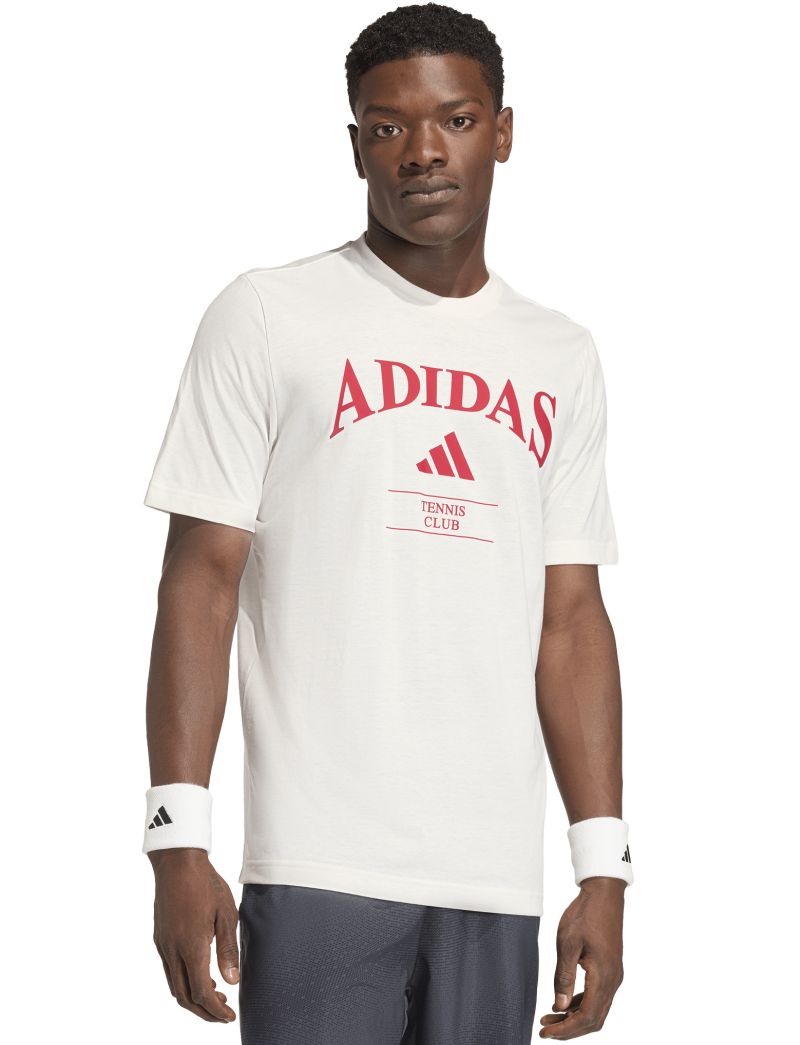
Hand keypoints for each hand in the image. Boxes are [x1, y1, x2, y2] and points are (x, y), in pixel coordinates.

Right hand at [150, 848, 239, 1022]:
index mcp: (191, 946)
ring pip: (174, 985)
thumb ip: (228, 950)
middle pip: (184, 996)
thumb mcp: (226, 914)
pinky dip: (184, 981)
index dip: (215, 1010)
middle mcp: (172, 950)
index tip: (229, 1017)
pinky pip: (170, 970)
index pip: (201, 992)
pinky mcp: (160, 937)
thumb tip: (232, 981)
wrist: (177, 862)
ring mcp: (163, 944)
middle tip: (223, 1014)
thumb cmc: (206, 884)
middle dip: (204, 1011)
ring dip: (193, 997)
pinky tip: (200, 973)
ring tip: (216, 995)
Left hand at [539, 877, 624, 1037]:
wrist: (604, 894)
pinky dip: (581, 1005)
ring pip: (596, 1010)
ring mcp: (613, 975)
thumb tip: (558, 1006)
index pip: (586, 1017)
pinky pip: (597, 997)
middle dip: (569, 1029)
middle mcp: (613, 980)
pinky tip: (564, 1003)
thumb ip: (563, 976)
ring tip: (550, 1018)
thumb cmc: (585, 914)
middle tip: (546, 1030)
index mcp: (603, 976)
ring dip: (574, 1018)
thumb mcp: (567, 943)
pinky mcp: (610, 969)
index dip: (566, 1029)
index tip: (545, 1031)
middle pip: (593, 1020)